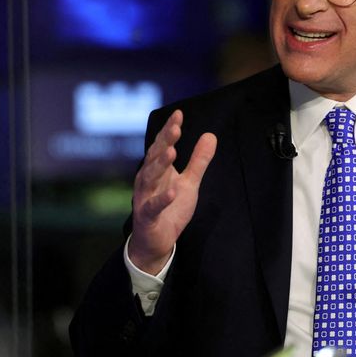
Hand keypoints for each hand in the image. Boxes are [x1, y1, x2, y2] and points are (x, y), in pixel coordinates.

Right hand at [128, 110, 216, 274]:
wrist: (156, 242)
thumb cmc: (170, 209)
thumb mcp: (190, 182)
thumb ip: (199, 160)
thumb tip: (210, 135)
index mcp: (158, 169)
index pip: (162, 145)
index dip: (169, 130)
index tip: (179, 114)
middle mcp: (148, 180)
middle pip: (155, 157)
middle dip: (164, 142)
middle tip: (176, 128)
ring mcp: (145, 197)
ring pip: (149, 178)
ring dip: (160, 165)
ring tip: (171, 152)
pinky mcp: (147, 216)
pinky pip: (153, 206)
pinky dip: (163, 198)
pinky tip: (173, 190)